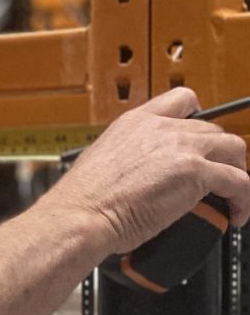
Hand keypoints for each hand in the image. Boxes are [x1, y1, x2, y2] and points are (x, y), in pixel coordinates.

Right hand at [45, 88, 249, 255]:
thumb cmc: (84, 199)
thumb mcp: (102, 160)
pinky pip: (239, 181)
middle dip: (219, 153)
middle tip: (216, 175)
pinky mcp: (196, 173)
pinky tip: (237, 212)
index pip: (183, 100)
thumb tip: (141, 172)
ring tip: (232, 193)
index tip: (199, 136)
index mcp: (135, 122)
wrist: (81, 214)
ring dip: (237, 170)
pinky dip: (243, 199)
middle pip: (213, 129)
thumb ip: (128, 156)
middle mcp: (161, 128)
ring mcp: (181, 148)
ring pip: (233, 148)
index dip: (198, 117)